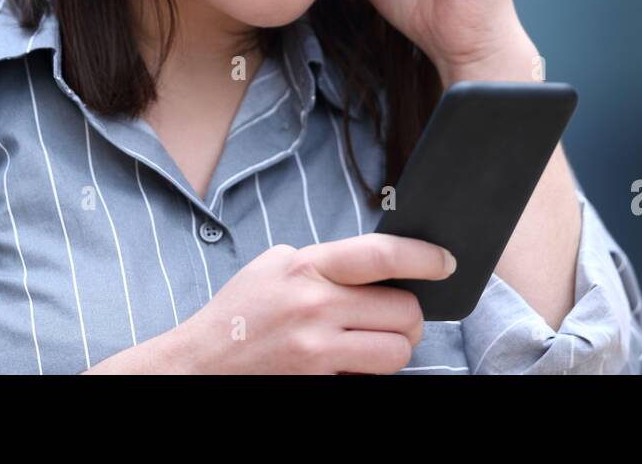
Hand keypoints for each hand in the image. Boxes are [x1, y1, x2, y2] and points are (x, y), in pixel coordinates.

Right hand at [150, 234, 455, 373]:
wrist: (194, 368)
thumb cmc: (238, 315)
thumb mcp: (274, 269)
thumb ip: (324, 263)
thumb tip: (380, 263)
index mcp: (305, 268)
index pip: (382, 255)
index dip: (424, 257)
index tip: (447, 263)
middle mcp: (314, 307)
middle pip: (403, 310)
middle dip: (407, 318)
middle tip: (392, 320)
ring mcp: (315, 352)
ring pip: (397, 352)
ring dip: (392, 351)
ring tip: (367, 347)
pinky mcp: (317, 385)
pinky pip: (371, 382)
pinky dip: (367, 376)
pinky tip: (344, 367)